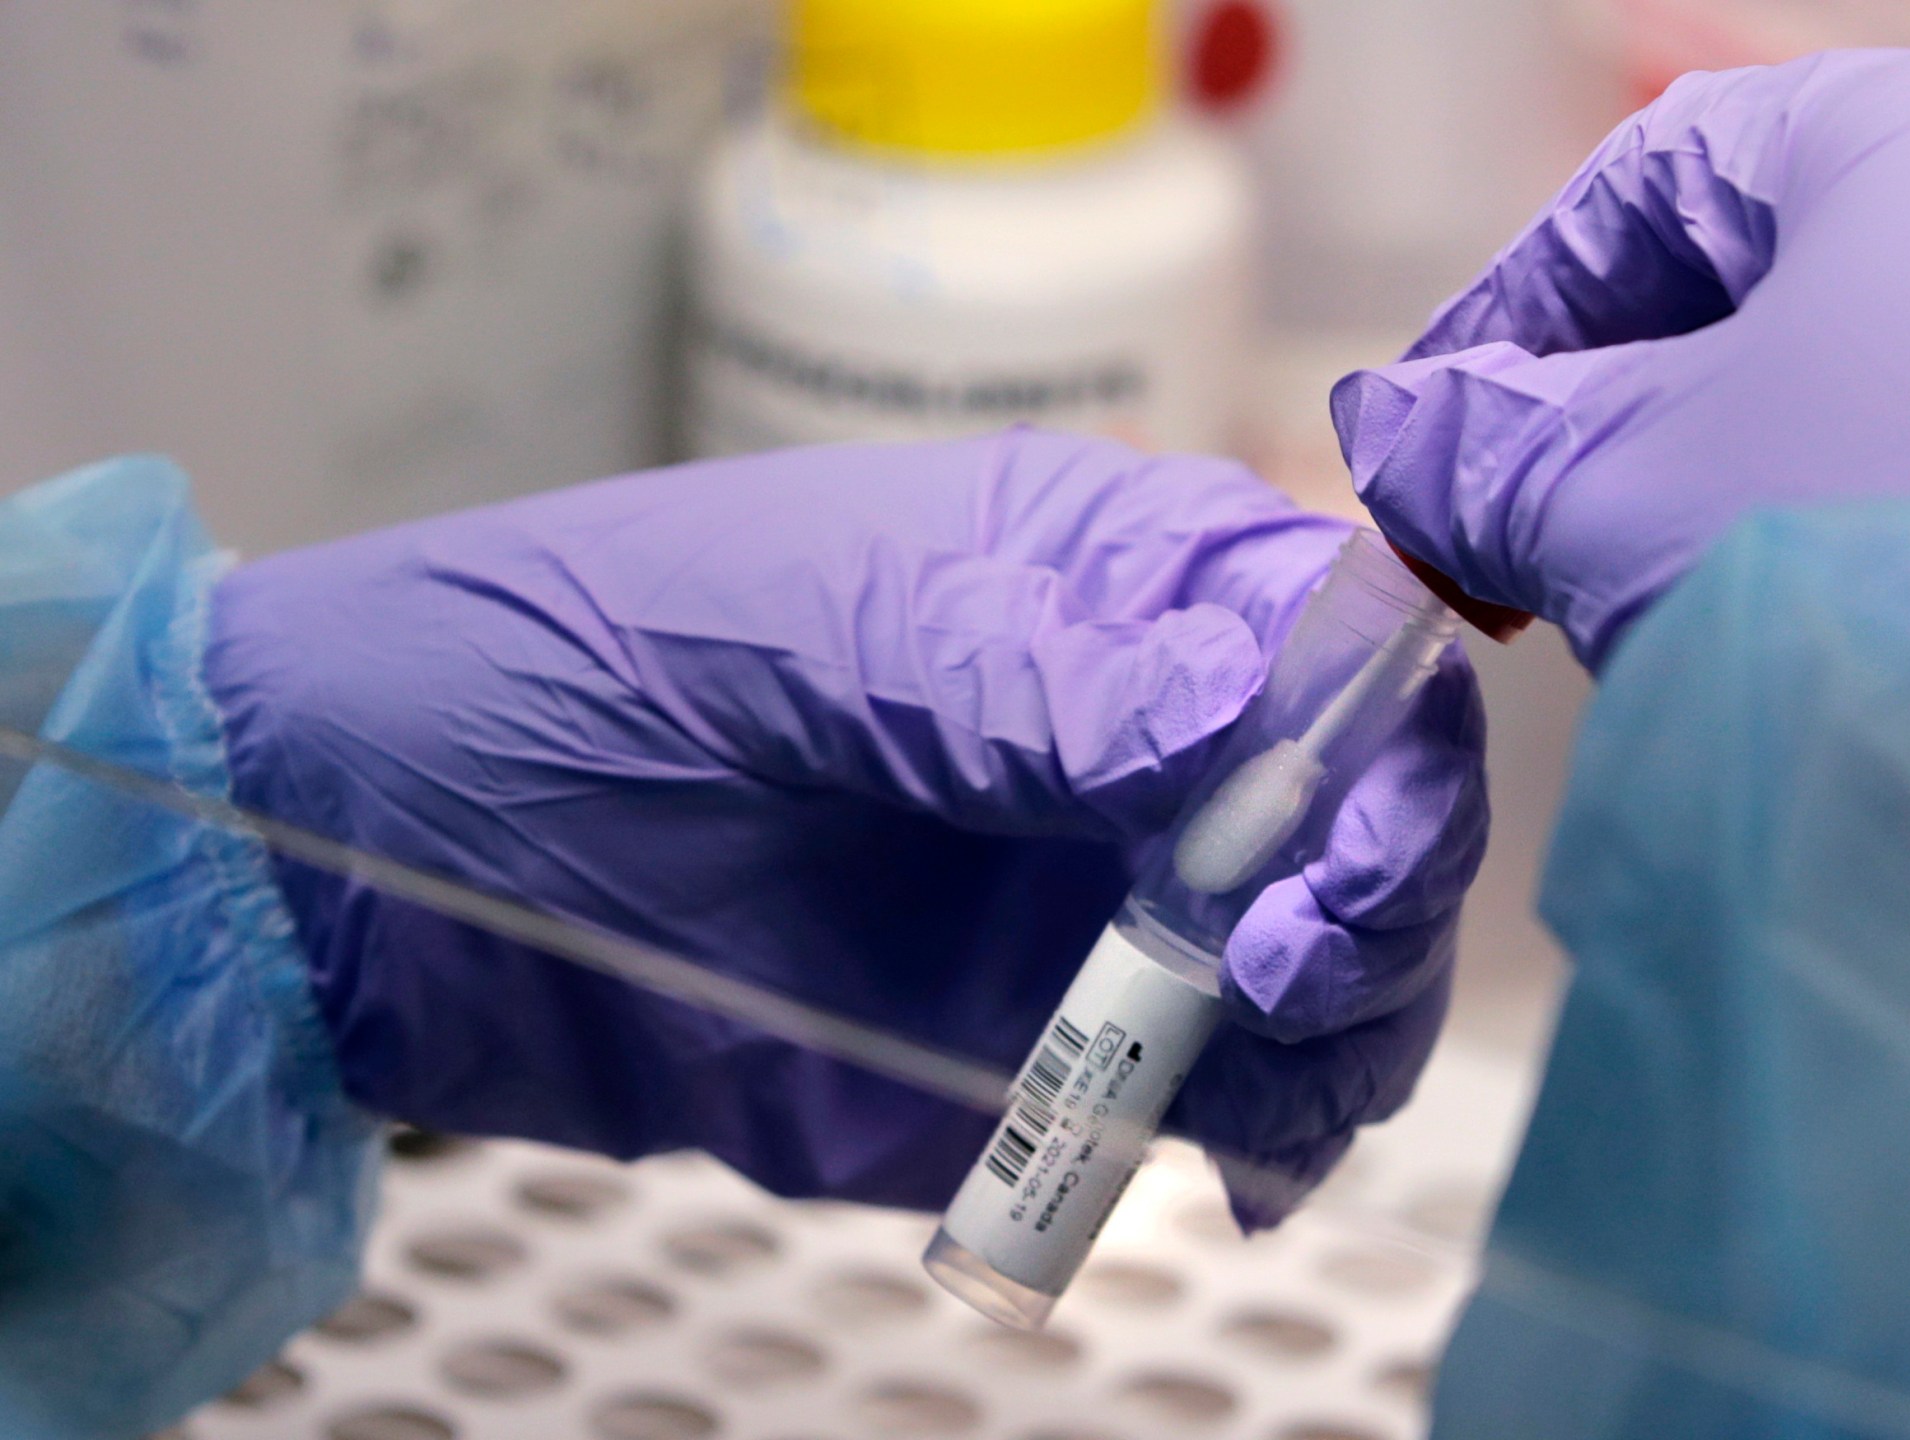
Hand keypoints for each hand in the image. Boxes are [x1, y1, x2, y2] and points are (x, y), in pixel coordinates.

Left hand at [205, 429, 1487, 1225]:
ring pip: (1323, 968)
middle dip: (1373, 894)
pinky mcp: (1043, 1050)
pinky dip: (1262, 1140)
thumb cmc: (564, 666)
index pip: (1328, 627)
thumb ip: (1015, 675)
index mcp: (1098, 577)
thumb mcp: (788, 627)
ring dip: (1341, 1032)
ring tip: (1255, 1092)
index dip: (1379, 728)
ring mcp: (1096, 900)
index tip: (1336, 841)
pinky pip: (1214, 1099)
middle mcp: (1132, 738)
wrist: (383, 864)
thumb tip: (1235, 713)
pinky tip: (1230, 1170)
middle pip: (1360, 812)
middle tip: (1281, 971)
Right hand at [1332, 49, 1909, 668]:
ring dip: (1754, 480)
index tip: (1444, 429)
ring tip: (1671, 613)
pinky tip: (1834, 651)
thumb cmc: (1858, 582)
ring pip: (1905, 384)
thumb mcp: (1603, 496)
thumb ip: (1471, 445)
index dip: (1519, 304)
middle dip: (1634, 411)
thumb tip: (1399, 438)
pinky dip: (1892, 536)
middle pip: (1793, 278)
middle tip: (1536, 544)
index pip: (1663, 173)